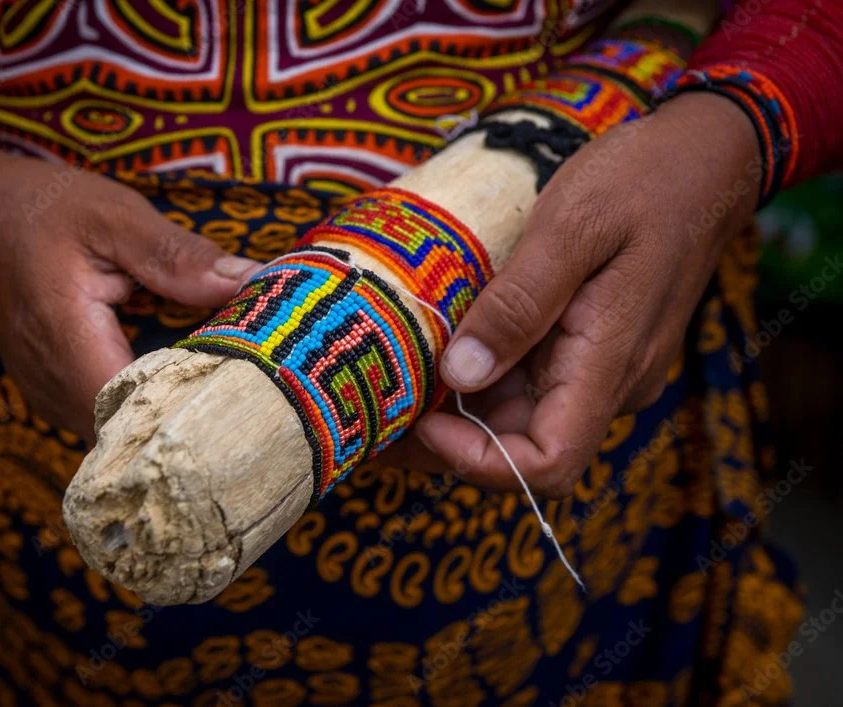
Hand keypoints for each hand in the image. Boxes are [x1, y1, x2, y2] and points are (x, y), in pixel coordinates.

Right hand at [0, 150, 258, 438]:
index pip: (141, 411)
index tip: (249, 383)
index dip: (198, 405)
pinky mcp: (55, 397)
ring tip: (224, 376)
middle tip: (251, 378)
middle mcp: (53, 386)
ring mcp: (50, 399)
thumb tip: (250, 282)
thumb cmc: (38, 209)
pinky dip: (147, 403)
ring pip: (123, 432)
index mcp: (67, 340)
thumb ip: (177, 256)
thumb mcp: (112, 215)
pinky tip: (183, 375)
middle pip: (137, 431)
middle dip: (195, 411)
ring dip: (172, 411)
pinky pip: (108, 419)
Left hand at [414, 92, 761, 495]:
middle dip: (448, 436)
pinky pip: (530, 380)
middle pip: (522, 447)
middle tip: (381, 401)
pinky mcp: (589, 348)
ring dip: (459, 406)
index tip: (422, 420)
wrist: (706, 158)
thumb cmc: (645, 180)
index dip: (478, 461)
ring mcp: (601, 368)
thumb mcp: (572, 226)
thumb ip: (517, 305)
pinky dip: (480, 373)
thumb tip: (459, 375)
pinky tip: (436, 344)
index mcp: (610, 363)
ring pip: (520, 416)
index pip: (548, 465)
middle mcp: (610, 383)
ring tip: (394, 372)